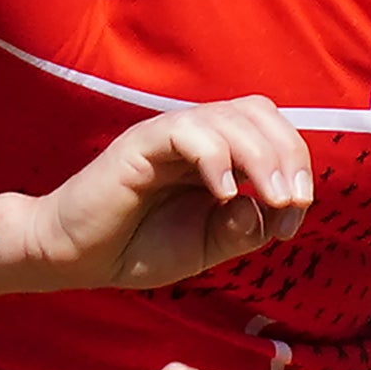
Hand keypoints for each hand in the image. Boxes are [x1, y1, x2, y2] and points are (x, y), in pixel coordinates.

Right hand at [26, 101, 311, 293]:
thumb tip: (272, 207)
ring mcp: (167, 135)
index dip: (295, 165)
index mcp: (217, 153)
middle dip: (288, 154)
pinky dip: (216, 158)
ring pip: (229, 117)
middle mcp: (196, 135)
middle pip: (258, 112)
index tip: (294, 217)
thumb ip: (241, 229)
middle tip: (292, 202)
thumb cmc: (137, 247)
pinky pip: (186, 132)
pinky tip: (224, 195)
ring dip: (262, 157)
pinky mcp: (140, 143)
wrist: (74, 257)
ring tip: (272, 200)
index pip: (271, 131)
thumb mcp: (206, 247)